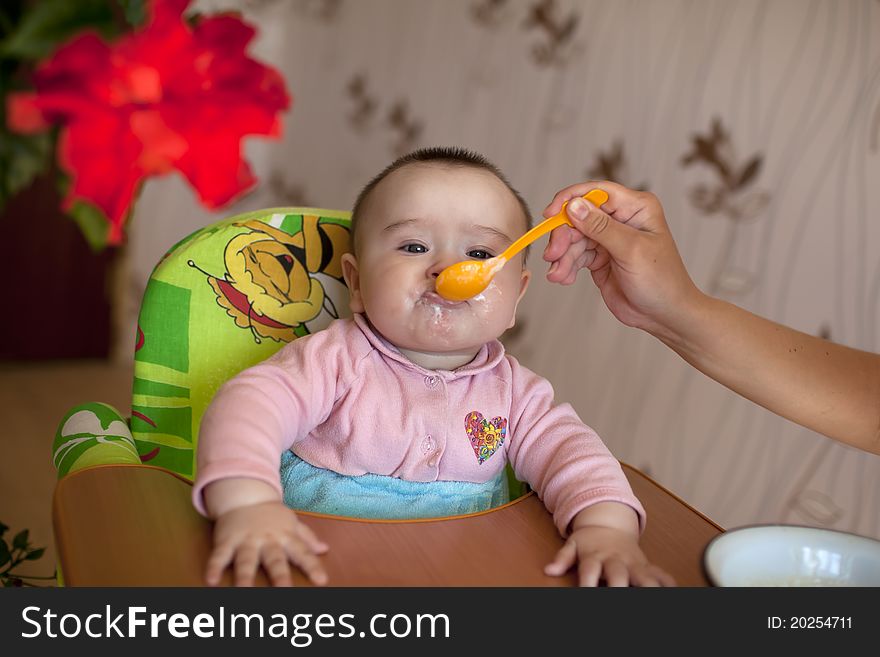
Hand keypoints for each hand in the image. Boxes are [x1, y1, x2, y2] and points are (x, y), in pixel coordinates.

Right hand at [206, 500, 328, 586]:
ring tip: (243, 590)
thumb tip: (324, 549)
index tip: (321, 581)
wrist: (244, 496)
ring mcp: (246, 540)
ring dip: (245, 575)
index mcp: (285, 536)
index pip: (302, 552)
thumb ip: (307, 537)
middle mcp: (266, 539)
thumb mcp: (291, 523)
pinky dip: (214, 567)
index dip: (312, 566)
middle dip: (279, 575)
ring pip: (246, 559)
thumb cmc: (271, 516)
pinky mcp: (226, 540)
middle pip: (274, 559)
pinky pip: (219, 555)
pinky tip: (211, 580)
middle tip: (284, 590)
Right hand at [542, 180, 701, 338]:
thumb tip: (573, 205)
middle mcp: (620, 219)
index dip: (570, 199)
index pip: (596, 192)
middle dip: (563, 236)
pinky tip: (564, 278)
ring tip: (559, 274)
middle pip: (579, 216)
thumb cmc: (660, 280)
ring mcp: (608, 239)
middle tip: (553, 255)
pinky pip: (574, 255)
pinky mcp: (599, 258)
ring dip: (562, 256)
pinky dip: (565, 266)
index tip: (550, 214)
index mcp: (635, 207)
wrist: (664, 315)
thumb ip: (601, 227)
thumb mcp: (631, 250)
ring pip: (573, 238)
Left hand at [544, 525, 675, 586]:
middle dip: (620, 588)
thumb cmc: (590, 539)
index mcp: (595, 556)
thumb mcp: (573, 545)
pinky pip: (659, 573)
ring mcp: (631, 562)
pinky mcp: (645, 565)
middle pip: (618, 575)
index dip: (588, 584)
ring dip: (648, 586)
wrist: (609, 522)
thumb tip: (549, 569)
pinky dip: (667, 581)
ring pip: (642, 575)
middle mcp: (615, 560)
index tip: (587, 594)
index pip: (590, 571)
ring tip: (653, 594)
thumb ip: (562, 558)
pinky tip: (674, 589)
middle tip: (620, 596)